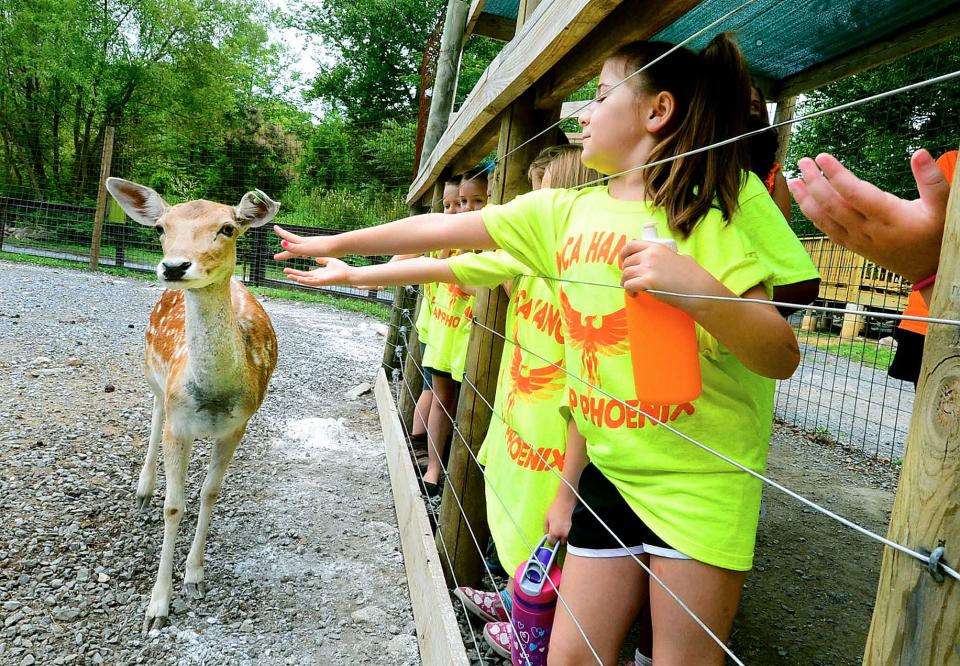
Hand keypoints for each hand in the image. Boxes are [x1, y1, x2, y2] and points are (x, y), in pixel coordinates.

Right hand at [273, 225, 337, 260]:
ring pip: (300, 248)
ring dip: (294, 251)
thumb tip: (282, 243)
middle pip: (292, 246)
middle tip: (276, 256)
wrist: (340, 245)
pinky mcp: (320, 248)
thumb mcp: (307, 249)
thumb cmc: (324, 248)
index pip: (288, 238)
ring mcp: (314, 244)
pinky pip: (308, 250)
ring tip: (290, 253)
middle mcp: (307, 242)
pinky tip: (307, 255)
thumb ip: (295, 247)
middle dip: (284, 250)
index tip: (274, 226)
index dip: (281, 233)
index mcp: (303, 242)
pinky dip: (304, 252)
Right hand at [283, 257, 352, 286]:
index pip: (304, 273)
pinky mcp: (323, 282)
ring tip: (288, 276)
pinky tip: (299, 279)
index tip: (287, 269)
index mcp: (318, 274)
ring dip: (297, 278)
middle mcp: (317, 278)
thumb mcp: (329, 262)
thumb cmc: (341, 269)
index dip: (295, 272)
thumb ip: (323, 260)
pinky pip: (312, 282)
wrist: (349, 274)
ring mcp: (320, 281)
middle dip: (293, 274)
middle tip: (284, 272)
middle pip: (302, 277)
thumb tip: (317, 259)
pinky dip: (305, 281)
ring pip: (305, 281)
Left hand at [544, 495, 575, 544]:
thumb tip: (547, 536)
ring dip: (566, 536)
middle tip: (558, 530)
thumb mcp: (546, 518)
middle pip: (561, 543)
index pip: (552, 543)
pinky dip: (571, 533)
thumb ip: (546, 529)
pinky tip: (569, 526)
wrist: (567, 501)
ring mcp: (572, 533)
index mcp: (555, 533)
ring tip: (565, 527)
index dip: (551, 539)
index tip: (551, 535)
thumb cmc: (556, 508)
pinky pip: (573, 535)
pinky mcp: (577, 530)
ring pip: (568, 540)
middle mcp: (564, 535)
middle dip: (559, 538)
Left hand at [619, 240, 718, 309]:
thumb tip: (659, 259)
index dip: (624, 254)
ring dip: (625, 282)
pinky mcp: (647, 281)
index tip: (624, 261)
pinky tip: (634, 294)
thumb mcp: (679, 257)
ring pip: (626, 274)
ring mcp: (648, 268)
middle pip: (627, 262)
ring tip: (631, 288)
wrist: (697, 288)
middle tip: (630, 279)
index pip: (632, 245)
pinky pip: (628, 285)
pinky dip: (628, 291)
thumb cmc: (692, 275)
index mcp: (657, 247)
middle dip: (626, 271)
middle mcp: (650, 255)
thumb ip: (665, 255)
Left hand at [787, 150, 948, 282]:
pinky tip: (804, 202)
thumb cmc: (936, 235)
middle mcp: (867, 230)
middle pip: (832, 204)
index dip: (836, 175)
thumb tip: (920, 153)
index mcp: (888, 217)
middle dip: (814, 182)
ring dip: (806, 199)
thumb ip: (932, 180)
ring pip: (824, 219)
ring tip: (793, 180)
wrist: (929, 270)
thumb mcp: (942, 207)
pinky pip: (827, 230)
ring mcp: (856, 240)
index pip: (854, 193)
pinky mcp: (852, 246)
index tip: (822, 157)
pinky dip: (812, 215)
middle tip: (803, 160)